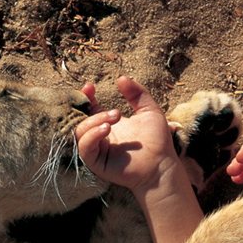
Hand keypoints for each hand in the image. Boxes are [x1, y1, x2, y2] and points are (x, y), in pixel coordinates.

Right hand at [76, 77, 180, 192]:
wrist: (162, 164)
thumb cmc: (157, 141)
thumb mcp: (149, 111)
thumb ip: (137, 94)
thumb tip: (121, 77)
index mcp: (109, 123)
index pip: (89, 108)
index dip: (86, 97)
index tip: (90, 87)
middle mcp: (100, 136)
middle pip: (81, 118)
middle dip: (93, 111)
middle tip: (116, 113)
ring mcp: (97, 149)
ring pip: (80, 131)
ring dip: (94, 122)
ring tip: (114, 119)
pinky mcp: (97, 162)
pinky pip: (84, 147)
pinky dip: (92, 136)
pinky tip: (106, 129)